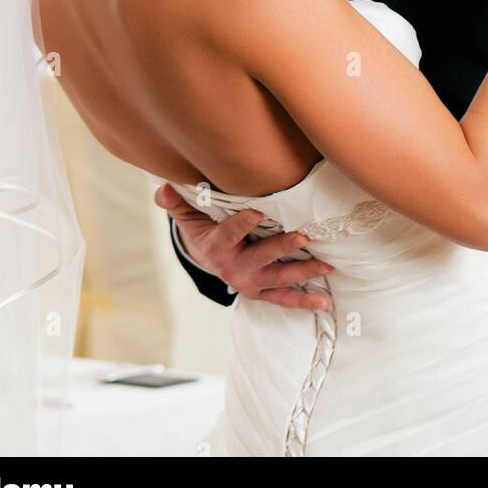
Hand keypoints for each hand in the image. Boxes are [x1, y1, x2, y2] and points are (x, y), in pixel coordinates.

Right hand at [155, 184, 334, 309]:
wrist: (207, 262)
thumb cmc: (203, 233)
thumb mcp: (189, 219)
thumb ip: (177, 204)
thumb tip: (162, 188)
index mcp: (218, 248)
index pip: (230, 234)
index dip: (243, 223)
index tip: (258, 211)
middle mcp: (236, 268)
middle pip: (262, 257)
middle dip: (284, 247)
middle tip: (304, 236)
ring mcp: (251, 282)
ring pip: (280, 278)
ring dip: (304, 271)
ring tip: (326, 264)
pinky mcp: (262, 291)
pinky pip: (284, 298)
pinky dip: (304, 299)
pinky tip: (324, 299)